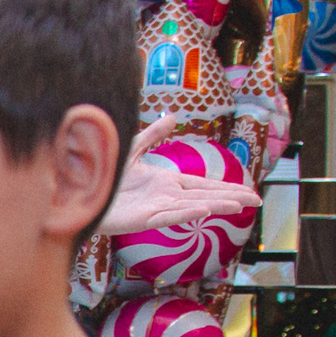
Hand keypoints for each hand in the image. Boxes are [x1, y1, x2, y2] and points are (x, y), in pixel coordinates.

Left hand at [99, 116, 262, 237]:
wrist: (79, 193)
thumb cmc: (104, 177)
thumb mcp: (132, 150)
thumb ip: (153, 135)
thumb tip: (173, 116)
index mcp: (167, 183)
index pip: (204, 185)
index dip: (227, 188)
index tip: (249, 192)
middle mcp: (165, 197)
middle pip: (206, 196)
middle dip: (231, 199)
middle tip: (257, 202)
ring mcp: (155, 209)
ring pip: (192, 207)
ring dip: (216, 206)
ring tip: (238, 206)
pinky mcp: (141, 220)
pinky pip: (168, 216)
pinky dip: (186, 213)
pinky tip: (204, 210)